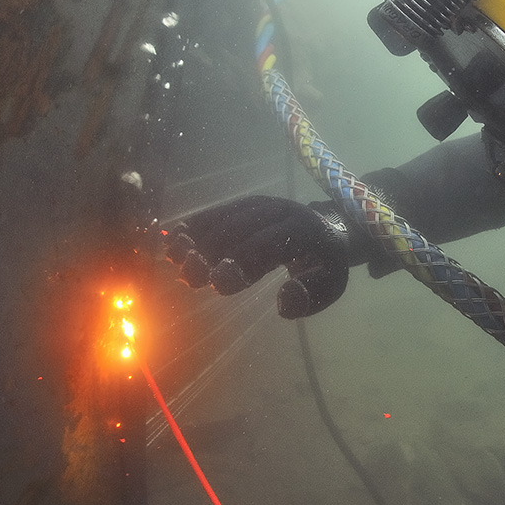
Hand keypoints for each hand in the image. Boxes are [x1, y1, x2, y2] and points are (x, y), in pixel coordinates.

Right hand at [166, 196, 360, 317]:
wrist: (328, 231)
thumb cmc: (325, 266)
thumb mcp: (331, 285)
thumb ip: (310, 296)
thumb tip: (284, 301)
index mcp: (306, 230)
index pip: (271, 244)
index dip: (243, 262)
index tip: (218, 283)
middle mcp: (282, 210)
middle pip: (242, 229)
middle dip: (213, 251)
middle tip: (189, 275)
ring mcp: (262, 203)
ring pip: (226, 217)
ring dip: (198, 237)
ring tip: (173, 257)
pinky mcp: (247, 203)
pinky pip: (219, 211)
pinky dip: (196, 224)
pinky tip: (175, 239)